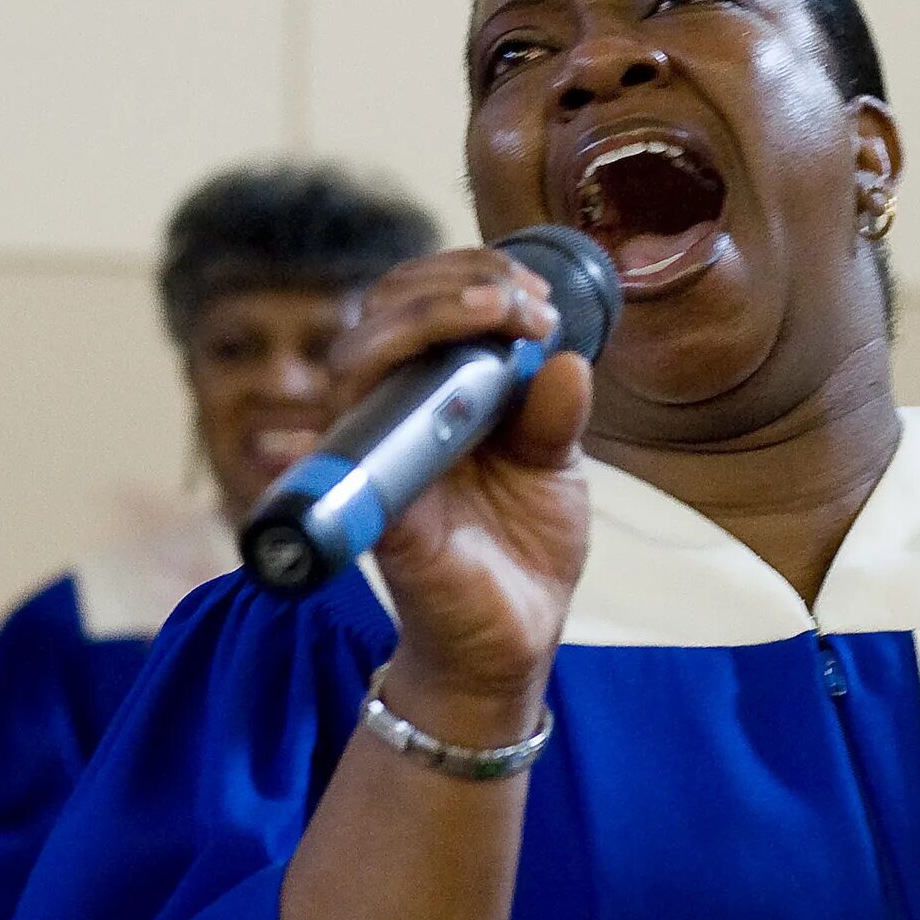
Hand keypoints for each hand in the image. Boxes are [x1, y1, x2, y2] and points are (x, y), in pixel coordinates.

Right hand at [321, 248, 593, 740]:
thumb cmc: (520, 550)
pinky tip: (449, 377)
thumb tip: (564, 358)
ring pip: (356, 355)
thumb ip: (553, 413)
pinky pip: (355, 441)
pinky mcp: (378, 506)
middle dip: (453, 281)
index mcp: (433, 393)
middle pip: (379, 309)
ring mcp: (377, 457)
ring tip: (502, 313)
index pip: (415, 303)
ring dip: (426, 315)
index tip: (537, 294)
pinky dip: (389, 392)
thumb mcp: (555, 468)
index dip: (465, 277)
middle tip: (525, 300)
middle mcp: (393, 414)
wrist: (511, 642)